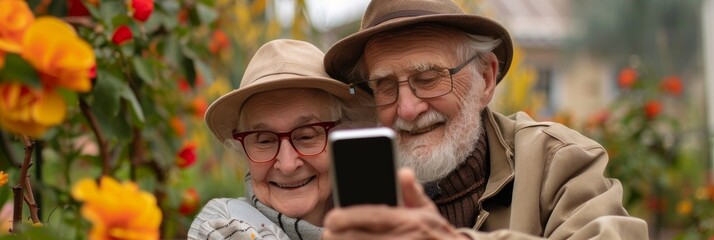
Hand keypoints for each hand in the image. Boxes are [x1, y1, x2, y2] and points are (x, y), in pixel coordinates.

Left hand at [322, 168, 469, 239]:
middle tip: (328, 234)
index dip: (348, 217)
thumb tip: (403, 172)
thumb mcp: (429, 213)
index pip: (373, 215)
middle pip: (361, 238)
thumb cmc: (437, 236)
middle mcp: (406, 237)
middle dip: (340, 236)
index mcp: (412, 220)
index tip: (331, 219)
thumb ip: (413, 194)